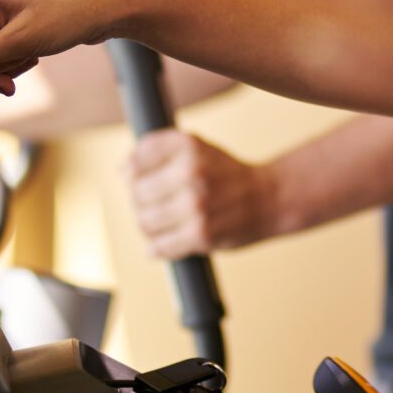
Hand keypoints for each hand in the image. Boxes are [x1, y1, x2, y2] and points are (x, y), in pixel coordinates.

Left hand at [126, 129, 282, 256]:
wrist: (270, 198)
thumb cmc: (228, 174)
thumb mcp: (199, 148)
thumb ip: (160, 152)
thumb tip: (122, 169)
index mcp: (189, 145)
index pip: (135, 160)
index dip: (133, 172)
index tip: (144, 178)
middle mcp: (192, 172)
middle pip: (136, 193)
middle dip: (142, 201)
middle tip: (158, 204)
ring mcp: (195, 205)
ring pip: (144, 221)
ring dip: (150, 226)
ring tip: (166, 222)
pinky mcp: (200, 234)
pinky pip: (157, 247)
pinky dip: (157, 247)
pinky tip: (168, 240)